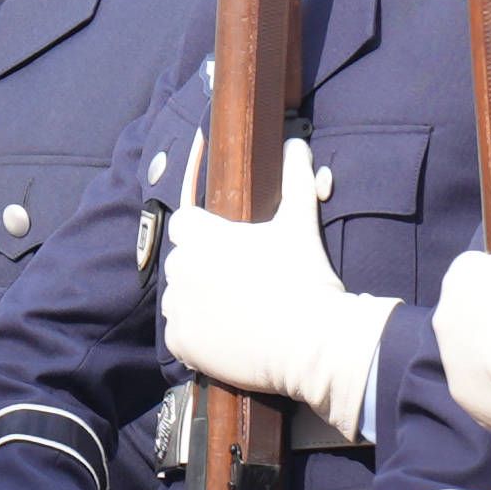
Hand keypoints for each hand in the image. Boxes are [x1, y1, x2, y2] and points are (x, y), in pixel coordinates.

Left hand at [157, 182, 386, 439]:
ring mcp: (178, 309)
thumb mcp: (299, 223)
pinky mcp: (180, 344)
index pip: (184, 222)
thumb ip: (294, 180)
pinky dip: (198, 333)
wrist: (313, 341)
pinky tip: (229, 332)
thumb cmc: (305, 278)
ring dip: (198, 298)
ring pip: (179, 297)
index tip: (227, 242)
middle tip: (241, 277)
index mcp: (202, 238)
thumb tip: (296, 145)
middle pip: (182, 260)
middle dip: (204, 265)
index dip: (205, 230)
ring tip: (238, 306)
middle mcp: (181, 270)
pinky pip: (180, 333)